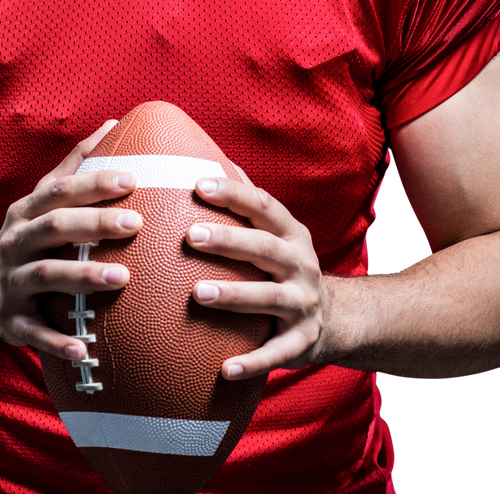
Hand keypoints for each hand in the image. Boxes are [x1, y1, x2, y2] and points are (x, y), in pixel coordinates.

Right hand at [0, 120, 142, 360]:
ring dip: (83, 276)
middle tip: (136, 224)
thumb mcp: (45, 200)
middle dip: (94, 224)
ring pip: (45, 276)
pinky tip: (86, 349)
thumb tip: (115, 124)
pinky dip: (58, 341)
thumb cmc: (32, 237)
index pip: (60, 190)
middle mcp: (14, 242)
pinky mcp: (10, 321)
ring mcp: (9, 282)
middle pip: (54, 228)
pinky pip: (34, 333)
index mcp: (26, 211)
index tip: (132, 179)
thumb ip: (78, 164)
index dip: (93, 183)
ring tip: (123, 277)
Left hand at [186, 173, 328, 379]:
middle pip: (264, 248)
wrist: (336, 318)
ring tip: (196, 294)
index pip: (263, 205)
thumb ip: (246, 204)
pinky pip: (277, 353)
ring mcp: (303, 303)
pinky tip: (224, 369)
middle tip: (190, 235)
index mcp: (291, 234)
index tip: (198, 184)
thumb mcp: (275, 233)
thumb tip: (204, 158)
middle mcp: (300, 264)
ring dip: (232, 295)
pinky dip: (253, 362)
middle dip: (228, 240)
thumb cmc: (285, 265)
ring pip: (268, 297)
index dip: (233, 193)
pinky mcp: (302, 342)